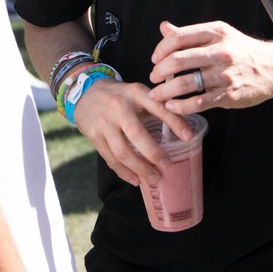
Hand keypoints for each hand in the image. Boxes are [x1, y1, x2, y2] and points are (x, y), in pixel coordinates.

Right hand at [72, 76, 192, 185]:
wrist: (84, 91)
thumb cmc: (119, 95)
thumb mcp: (137, 92)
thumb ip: (155, 106)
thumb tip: (182, 126)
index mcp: (134, 93)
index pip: (157, 107)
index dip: (173, 121)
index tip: (188, 136)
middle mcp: (118, 107)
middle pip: (136, 135)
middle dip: (153, 154)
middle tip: (167, 166)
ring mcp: (104, 123)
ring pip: (122, 152)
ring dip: (140, 168)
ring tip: (154, 179)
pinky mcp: (94, 136)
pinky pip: (110, 159)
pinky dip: (124, 172)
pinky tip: (135, 180)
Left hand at [149, 19, 272, 111]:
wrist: (272, 68)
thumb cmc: (242, 50)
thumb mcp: (219, 35)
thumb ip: (190, 34)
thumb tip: (164, 27)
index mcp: (216, 32)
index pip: (179, 37)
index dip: (161, 48)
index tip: (155, 58)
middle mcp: (221, 51)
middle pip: (178, 60)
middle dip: (160, 71)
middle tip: (153, 77)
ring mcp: (225, 74)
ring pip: (185, 83)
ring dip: (165, 91)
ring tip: (157, 95)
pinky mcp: (229, 95)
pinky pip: (198, 102)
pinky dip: (180, 106)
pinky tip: (172, 106)